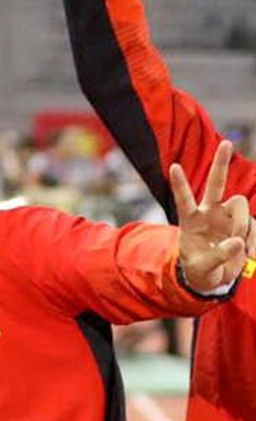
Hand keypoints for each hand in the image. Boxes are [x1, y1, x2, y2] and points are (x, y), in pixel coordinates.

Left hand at [172, 140, 251, 293]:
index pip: (184, 199)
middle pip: (216, 184)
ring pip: (241, 208)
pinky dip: (254, 239)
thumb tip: (237, 242)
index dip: (180, 184)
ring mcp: (227, 216)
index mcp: (191, 221)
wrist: (213, 276)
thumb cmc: (199, 270)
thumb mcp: (202, 269)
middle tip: (227, 143)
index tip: (174, 166)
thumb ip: (218, 256)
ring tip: (243, 250)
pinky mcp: (243, 224)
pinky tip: (250, 254)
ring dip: (245, 227)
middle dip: (221, 164)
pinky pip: (254, 226)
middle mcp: (209, 213)